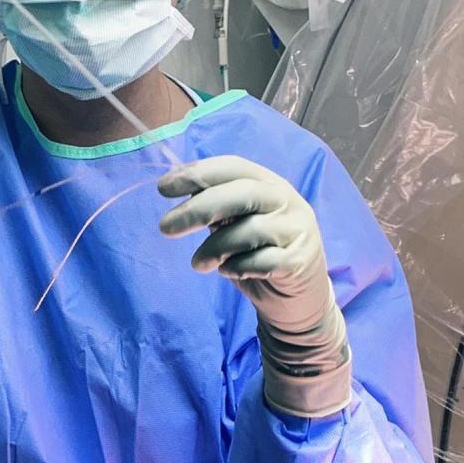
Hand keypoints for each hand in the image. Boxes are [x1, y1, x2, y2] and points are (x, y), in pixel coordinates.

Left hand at [157, 156, 330, 331]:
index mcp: (267, 182)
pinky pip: (264, 261)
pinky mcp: (301, 260)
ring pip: (250, 230)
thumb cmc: (257, 251)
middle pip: (242, 193)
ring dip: (215, 248)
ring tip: (198, 264)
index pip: (233, 167)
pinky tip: (229, 272)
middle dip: (198, 209)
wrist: (297, 295)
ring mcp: (297, 229)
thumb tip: (178, 188)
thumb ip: (215, 206)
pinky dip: (239, 268)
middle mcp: (286, 199)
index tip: (163, 188)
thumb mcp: (234, 223)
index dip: (197, 173)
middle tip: (165, 227)